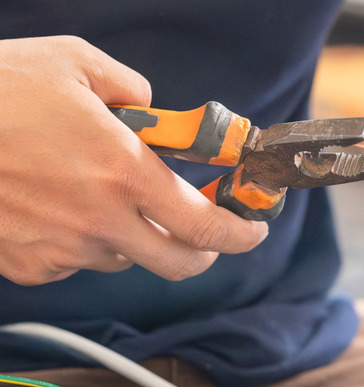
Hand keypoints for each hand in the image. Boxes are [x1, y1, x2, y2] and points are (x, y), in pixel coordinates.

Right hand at [0, 36, 267, 285]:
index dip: (239, 232)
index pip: (205, 224)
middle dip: (202, 250)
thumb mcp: (76, 64)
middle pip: (178, 263)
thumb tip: (153, 109)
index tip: (252, 228)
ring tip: (105, 196)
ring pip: (125, 258)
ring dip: (134, 236)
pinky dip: (84, 241)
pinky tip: (60, 207)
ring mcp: (64, 248)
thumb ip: (131, 89)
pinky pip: (77, 261)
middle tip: (203, 233)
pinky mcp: (30, 265)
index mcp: (125, 171)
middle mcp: (101, 219)